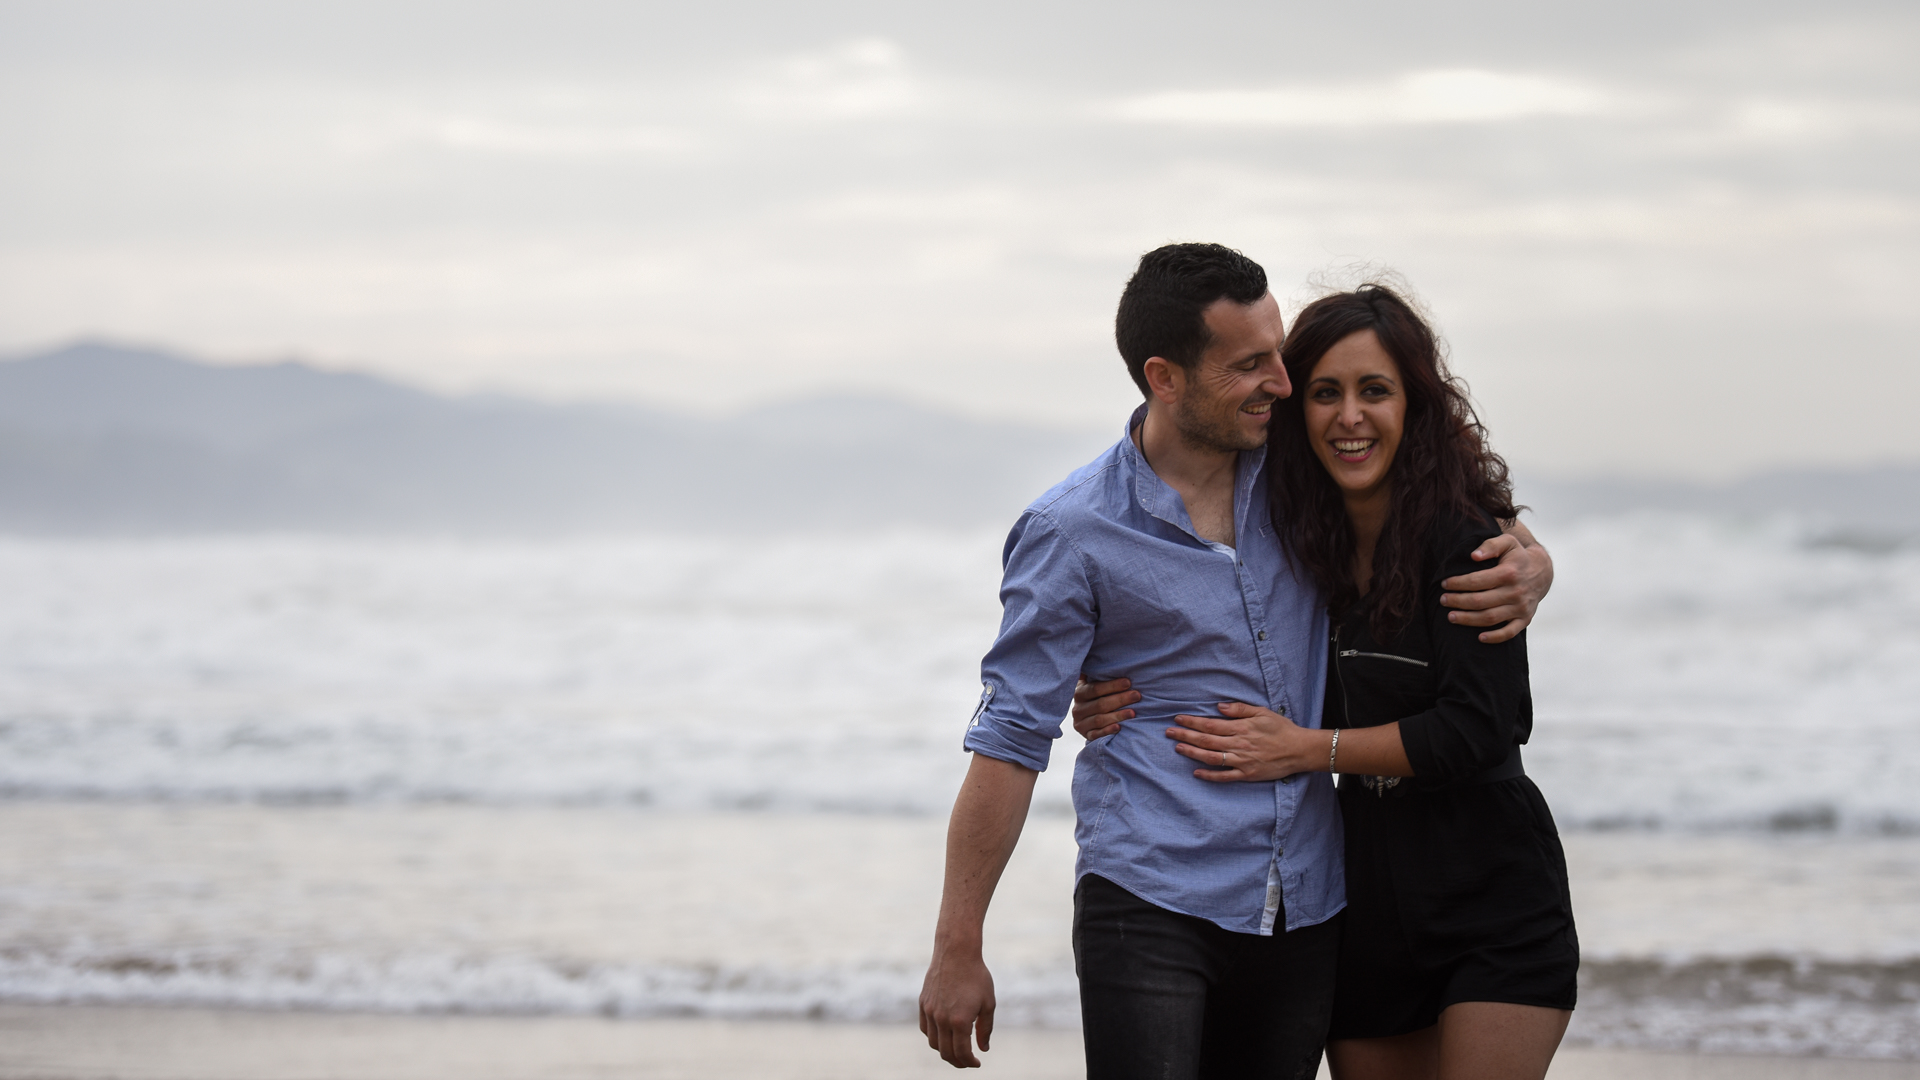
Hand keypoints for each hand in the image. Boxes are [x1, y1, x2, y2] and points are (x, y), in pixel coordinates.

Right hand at [919, 947, 995, 1067]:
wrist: (956, 952)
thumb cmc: (976, 976)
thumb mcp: (988, 1003)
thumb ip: (985, 1029)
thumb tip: (983, 1049)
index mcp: (960, 1021)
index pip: (962, 1053)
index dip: (969, 1062)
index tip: (977, 1063)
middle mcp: (941, 1019)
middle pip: (946, 1052)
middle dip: (957, 1061)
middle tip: (967, 1061)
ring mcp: (929, 1012)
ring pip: (933, 1042)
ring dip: (945, 1050)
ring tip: (956, 1048)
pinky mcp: (923, 1003)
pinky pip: (925, 1028)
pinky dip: (934, 1036)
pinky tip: (944, 1034)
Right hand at [1071, 676, 1139, 739]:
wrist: (1088, 720)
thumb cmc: (1097, 696)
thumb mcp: (1093, 683)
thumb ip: (1096, 672)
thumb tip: (1104, 651)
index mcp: (1079, 692)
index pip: (1095, 688)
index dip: (1112, 685)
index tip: (1128, 682)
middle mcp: (1077, 708)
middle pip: (1100, 704)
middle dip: (1120, 699)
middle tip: (1137, 695)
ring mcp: (1081, 723)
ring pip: (1099, 719)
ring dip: (1117, 716)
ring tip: (1133, 712)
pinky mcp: (1086, 736)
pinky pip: (1096, 735)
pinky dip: (1107, 731)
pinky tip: (1119, 728)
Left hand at [1166, 701, 1317, 782]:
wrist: (1300, 750)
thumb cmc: (1281, 729)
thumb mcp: (1262, 712)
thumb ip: (1240, 709)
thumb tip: (1219, 707)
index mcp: (1241, 728)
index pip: (1210, 724)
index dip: (1192, 721)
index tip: (1178, 718)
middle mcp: (1238, 744)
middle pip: (1206, 740)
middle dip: (1185, 735)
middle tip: (1168, 732)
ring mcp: (1242, 761)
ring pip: (1211, 757)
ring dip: (1192, 752)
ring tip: (1177, 747)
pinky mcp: (1247, 775)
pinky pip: (1224, 776)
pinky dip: (1209, 775)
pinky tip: (1195, 773)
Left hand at [1439, 531, 1553, 643]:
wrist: (1542, 572)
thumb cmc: (1517, 556)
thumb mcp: (1507, 542)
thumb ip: (1490, 545)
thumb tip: (1474, 556)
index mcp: (1509, 573)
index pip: (1477, 581)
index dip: (1458, 583)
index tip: (1444, 584)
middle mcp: (1516, 592)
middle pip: (1480, 601)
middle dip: (1458, 601)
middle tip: (1443, 600)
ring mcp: (1521, 608)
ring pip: (1490, 618)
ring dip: (1468, 619)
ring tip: (1451, 617)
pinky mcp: (1525, 619)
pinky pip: (1510, 632)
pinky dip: (1495, 637)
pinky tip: (1479, 638)